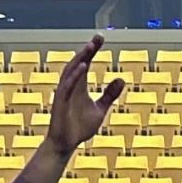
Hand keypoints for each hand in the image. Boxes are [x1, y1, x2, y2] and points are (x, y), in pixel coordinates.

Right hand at [42, 36, 121, 154]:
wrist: (66, 144)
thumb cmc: (80, 127)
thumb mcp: (100, 109)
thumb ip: (109, 95)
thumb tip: (121, 79)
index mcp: (79, 85)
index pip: (86, 63)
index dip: (92, 50)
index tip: (100, 37)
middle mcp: (70, 86)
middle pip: (78, 63)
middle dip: (88, 50)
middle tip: (98, 38)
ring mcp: (64, 93)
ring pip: (71, 71)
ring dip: (81, 59)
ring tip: (91, 47)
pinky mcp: (60, 102)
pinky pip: (67, 86)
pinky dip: (74, 75)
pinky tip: (83, 66)